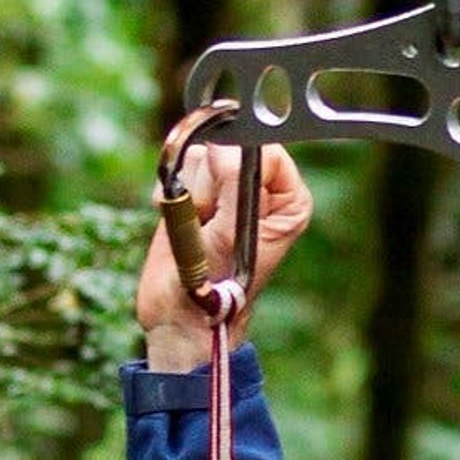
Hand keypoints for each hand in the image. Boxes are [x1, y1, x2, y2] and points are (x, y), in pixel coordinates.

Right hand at [138, 143, 311, 372]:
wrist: (180, 314)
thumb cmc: (215, 288)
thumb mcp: (231, 236)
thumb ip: (233, 185)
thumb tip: (225, 144)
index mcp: (288, 200)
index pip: (265, 150)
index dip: (236, 166)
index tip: (223, 202)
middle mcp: (263, 189)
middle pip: (228, 148)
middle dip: (210, 184)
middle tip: (210, 224)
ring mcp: (228, 187)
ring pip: (200, 155)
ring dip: (190, 193)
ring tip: (197, 229)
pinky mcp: (197, 190)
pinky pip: (178, 167)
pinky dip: (171, 193)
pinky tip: (180, 224)